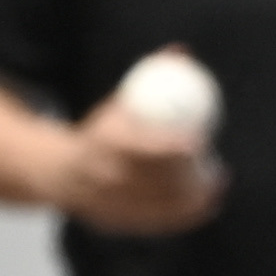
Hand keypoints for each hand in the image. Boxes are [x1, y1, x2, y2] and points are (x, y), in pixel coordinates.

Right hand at [46, 89, 224, 234]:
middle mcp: (100, 179)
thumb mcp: (120, 102)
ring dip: (190, 200)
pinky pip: (153, 224)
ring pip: (156, 206)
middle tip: (218, 169)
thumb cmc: (100, 132)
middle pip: (152, 182)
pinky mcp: (113, 224)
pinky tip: (206, 206)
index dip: (169, 149)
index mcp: (98, 145)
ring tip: (217, 186)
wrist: (56, 171)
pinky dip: (181, 217)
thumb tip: (183, 50)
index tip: (199, 141)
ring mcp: (105, 206)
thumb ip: (152, 77)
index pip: (139, 149)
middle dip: (187, 180)